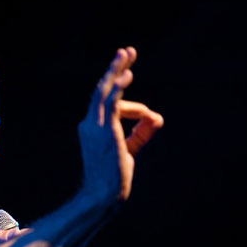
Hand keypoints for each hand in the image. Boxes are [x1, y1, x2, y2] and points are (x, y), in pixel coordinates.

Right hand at [78, 47, 163, 201]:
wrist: (103, 194)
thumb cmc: (114, 177)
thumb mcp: (129, 150)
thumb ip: (141, 133)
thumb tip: (157, 117)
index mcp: (92, 128)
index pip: (112, 107)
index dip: (136, 110)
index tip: (151, 118)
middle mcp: (89, 123)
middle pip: (102, 90)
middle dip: (115, 69)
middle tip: (126, 51)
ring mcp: (94, 125)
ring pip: (104, 91)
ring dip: (117, 70)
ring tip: (126, 53)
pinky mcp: (103, 129)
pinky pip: (110, 101)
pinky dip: (119, 86)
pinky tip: (128, 72)